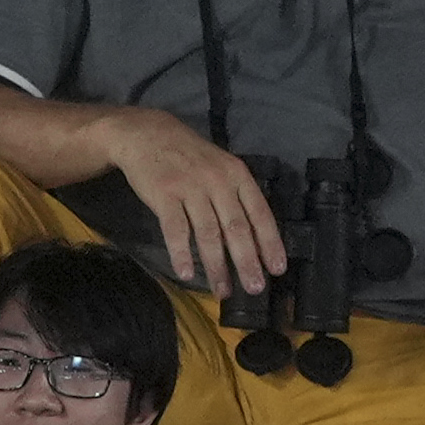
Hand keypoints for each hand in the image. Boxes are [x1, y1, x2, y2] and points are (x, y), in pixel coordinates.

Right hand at [104, 109, 283, 297]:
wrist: (148, 134)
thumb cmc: (190, 157)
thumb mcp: (221, 167)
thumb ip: (236, 197)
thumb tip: (254, 239)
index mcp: (237, 175)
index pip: (259, 212)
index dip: (270, 242)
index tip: (277, 269)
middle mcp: (218, 181)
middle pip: (236, 228)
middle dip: (247, 261)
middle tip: (254, 288)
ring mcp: (190, 188)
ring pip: (208, 233)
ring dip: (216, 266)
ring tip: (222, 290)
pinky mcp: (165, 195)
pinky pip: (176, 230)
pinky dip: (182, 253)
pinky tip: (186, 273)